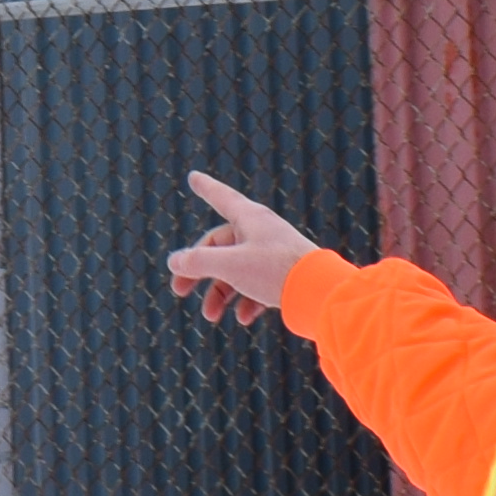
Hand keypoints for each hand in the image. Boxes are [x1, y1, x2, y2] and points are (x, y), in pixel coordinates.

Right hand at [165, 171, 319, 323]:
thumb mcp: (230, 265)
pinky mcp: (285, 276)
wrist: (320, 294)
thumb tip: (174, 261)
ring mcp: (273, 255)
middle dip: (198, 272)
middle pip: (220, 247)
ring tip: (211, 317)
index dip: (205, 187)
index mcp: (250, 219)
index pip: (221, 197)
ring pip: (236, 271)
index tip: (193, 176)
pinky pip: (257, 287)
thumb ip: (199, 262)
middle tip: (179, 291)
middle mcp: (261, 233)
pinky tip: (243, 319)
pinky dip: (246, 302)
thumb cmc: (275, 271)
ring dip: (220, 294)